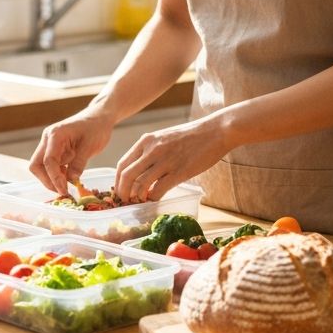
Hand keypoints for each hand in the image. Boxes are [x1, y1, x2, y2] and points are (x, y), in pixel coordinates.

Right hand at [29, 109, 114, 194]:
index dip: (55, 178)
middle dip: (47, 180)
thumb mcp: (90, 146)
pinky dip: (57, 174)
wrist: (99, 116)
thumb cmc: (96, 127)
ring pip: (41, 166)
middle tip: (62, 191)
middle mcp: (48, 139)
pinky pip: (50, 165)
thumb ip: (79, 163)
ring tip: (68, 185)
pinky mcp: (55, 149)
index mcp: (55, 135)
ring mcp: (50, 144)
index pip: (48, 161)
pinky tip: (69, 177)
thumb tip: (71, 181)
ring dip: (52, 178)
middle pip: (37, 165)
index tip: (64, 191)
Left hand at [115, 114, 229, 202]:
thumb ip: (150, 151)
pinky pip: (158, 190)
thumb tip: (140, 171)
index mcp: (146, 141)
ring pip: (140, 185)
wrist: (215, 131)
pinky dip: (153, 199)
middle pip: (126, 176)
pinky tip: (156, 199)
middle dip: (123, 193)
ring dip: (138, 197)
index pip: (122, 164)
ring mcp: (165, 161)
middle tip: (127, 201)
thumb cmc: (190, 136)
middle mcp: (152, 150)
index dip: (118, 182)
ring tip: (142, 201)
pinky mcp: (179, 172)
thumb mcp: (164, 138)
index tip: (121, 191)